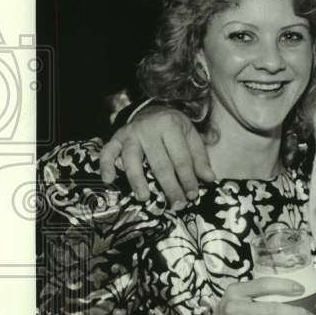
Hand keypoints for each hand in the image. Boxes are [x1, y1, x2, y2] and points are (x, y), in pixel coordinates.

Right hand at [99, 106, 213, 205]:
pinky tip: (108, 180)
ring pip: (133, 159)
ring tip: (144, 198)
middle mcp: (149, 129)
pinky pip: (108, 151)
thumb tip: (209, 179)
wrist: (153, 110)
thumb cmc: (174, 129)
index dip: (187, 178)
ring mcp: (131, 133)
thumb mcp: (191, 137)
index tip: (192, 195)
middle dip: (169, 186)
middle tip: (176, 204)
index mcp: (171, 126)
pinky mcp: (116, 137)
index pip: (181, 158)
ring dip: (138, 180)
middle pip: (159, 163)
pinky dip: (105, 165)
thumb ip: (200, 158)